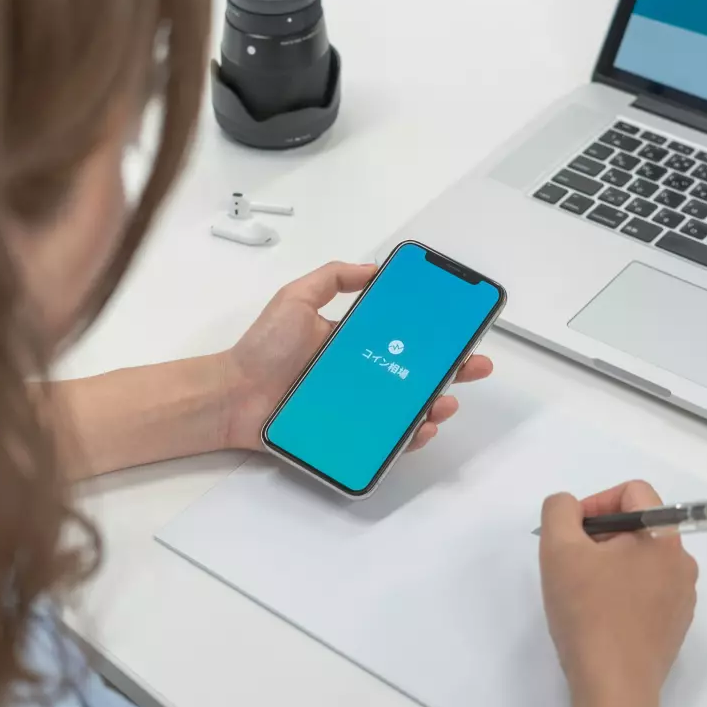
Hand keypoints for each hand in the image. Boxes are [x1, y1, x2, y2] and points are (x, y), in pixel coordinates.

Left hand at [219, 261, 493, 451]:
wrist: (233, 396)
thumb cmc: (261, 349)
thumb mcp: (295, 299)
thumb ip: (332, 278)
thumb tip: (375, 268)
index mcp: (353, 340)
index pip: (404, 332)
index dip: (435, 330)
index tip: (460, 324)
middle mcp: (361, 373)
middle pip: (417, 371)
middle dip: (452, 368)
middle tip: (473, 364)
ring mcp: (358, 406)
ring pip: (409, 406)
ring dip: (436, 402)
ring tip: (444, 399)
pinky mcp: (350, 434)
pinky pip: (388, 438)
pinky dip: (410, 435)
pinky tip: (422, 426)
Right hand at [540, 481, 698, 706]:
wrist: (613, 684)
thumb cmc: (588, 611)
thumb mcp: (558, 547)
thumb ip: (560, 509)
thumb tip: (570, 507)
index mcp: (664, 538)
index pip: (633, 492)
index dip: (596, 501)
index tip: (572, 531)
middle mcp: (682, 563)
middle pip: (637, 525)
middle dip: (599, 535)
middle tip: (570, 560)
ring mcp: (682, 597)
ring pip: (640, 558)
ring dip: (608, 563)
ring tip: (581, 588)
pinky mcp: (674, 624)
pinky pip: (646, 589)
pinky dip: (620, 589)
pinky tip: (598, 612)